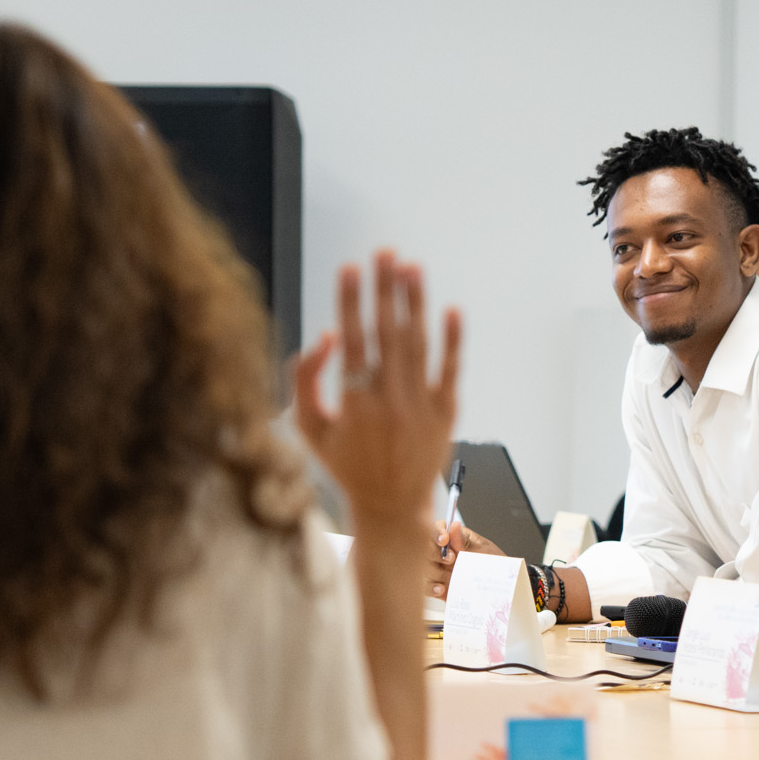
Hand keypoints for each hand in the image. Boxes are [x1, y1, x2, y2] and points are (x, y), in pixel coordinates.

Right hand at [294, 251, 461, 533]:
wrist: (391, 506)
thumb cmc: (346, 465)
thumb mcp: (310, 428)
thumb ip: (306, 380)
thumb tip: (325, 336)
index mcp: (354, 403)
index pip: (352, 339)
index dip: (350, 301)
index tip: (349, 268)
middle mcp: (390, 401)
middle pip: (388, 333)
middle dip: (385, 289)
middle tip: (385, 252)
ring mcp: (421, 405)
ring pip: (418, 344)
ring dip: (415, 303)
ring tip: (411, 267)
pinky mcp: (446, 412)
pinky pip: (449, 369)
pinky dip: (452, 340)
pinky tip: (451, 309)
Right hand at [425, 520, 502, 598]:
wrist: (502, 589)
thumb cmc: (496, 567)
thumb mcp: (484, 552)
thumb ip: (466, 543)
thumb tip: (454, 526)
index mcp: (456, 538)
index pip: (438, 528)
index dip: (436, 532)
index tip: (444, 539)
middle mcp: (445, 553)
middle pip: (425, 547)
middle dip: (435, 553)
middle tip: (451, 559)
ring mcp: (440, 570)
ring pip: (423, 567)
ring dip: (435, 572)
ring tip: (451, 577)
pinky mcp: (439, 586)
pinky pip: (427, 587)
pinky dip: (431, 588)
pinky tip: (442, 589)